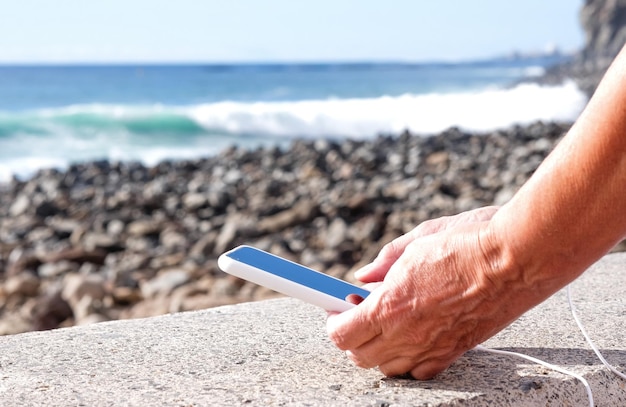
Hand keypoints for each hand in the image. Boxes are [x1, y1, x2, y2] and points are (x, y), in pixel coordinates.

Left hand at [327, 206, 522, 378]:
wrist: (520, 258)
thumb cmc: (471, 241)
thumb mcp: (419, 239)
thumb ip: (385, 261)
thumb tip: (363, 276)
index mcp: (391, 305)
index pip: (343, 333)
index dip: (333, 322)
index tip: (335, 308)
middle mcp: (408, 334)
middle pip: (359, 356)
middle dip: (350, 336)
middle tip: (356, 312)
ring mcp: (433, 348)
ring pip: (387, 369)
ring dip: (376, 350)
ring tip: (384, 324)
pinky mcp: (456, 352)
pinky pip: (419, 373)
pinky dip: (406, 361)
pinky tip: (412, 337)